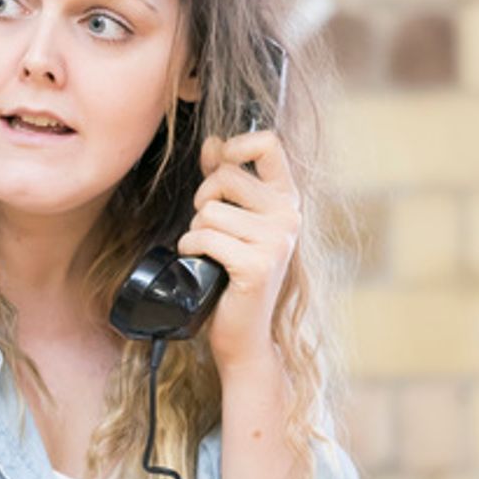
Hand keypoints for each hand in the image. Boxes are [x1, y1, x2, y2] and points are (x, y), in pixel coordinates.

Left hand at [177, 128, 301, 375]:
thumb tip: (213, 143)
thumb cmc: (234, 276)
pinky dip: (190, 249)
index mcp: (287, 200)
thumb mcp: (236, 222)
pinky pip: (204, 237)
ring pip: (208, 210)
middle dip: (203, 199)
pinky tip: (201, 264)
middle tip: (210, 229)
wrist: (245, 335)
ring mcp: (276, 241)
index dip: (235, 147)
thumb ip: (227, 180)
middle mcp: (288, 217)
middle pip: (225, 176)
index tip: (219, 165)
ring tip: (210, 254)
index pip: (268, 143)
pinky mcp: (256, 265)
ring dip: (195, 232)